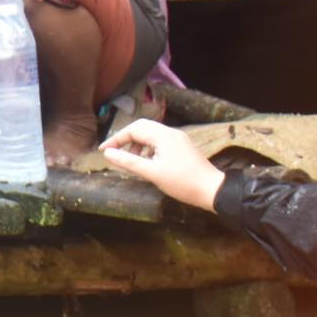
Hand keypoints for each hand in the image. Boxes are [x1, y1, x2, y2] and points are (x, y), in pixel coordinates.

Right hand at [99, 119, 223, 210]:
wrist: (213, 190)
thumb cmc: (182, 182)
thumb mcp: (152, 173)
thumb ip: (128, 161)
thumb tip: (108, 153)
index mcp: (163, 135)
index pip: (133, 129)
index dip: (116, 139)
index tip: (104, 151)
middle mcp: (171, 132)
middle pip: (142, 127)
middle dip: (126, 138)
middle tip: (115, 152)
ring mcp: (178, 139)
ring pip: (151, 134)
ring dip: (137, 144)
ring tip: (131, 161)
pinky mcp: (183, 147)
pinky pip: (160, 141)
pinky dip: (148, 148)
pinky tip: (147, 162)